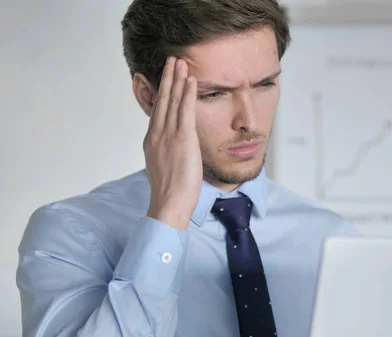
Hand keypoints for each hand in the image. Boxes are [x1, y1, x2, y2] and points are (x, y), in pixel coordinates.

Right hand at [144, 57, 200, 230]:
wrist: (169, 203)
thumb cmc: (170, 192)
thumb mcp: (164, 166)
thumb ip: (167, 152)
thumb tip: (173, 148)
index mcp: (152, 141)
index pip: (157, 110)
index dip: (161, 91)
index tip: (164, 77)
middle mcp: (157, 134)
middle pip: (162, 100)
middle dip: (167, 78)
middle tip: (171, 60)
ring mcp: (168, 135)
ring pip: (172, 101)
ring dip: (177, 79)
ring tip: (180, 62)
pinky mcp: (182, 139)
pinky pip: (185, 111)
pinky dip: (187, 94)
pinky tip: (190, 81)